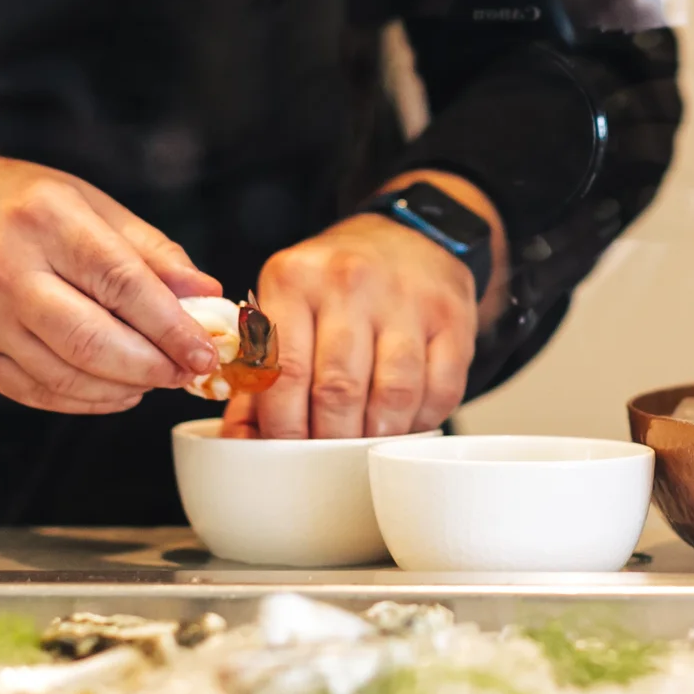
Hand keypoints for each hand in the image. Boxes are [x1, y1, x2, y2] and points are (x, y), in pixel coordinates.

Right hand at [0, 129, 225, 414]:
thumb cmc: (15, 205)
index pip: (121, 282)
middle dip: (151, 366)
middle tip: (184, 372)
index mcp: (43, 220)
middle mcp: (5, 270)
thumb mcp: (87, 203)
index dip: (172, 325)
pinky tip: (113, 390)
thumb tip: (205, 293)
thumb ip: (149, 250)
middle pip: (92, 340)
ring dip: (121, 388)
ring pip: (65, 376)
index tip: (205, 350)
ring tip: (153, 378)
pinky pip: (35, 392)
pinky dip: (83, 400)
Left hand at [228, 173, 503, 438]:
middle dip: (331, 439)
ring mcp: (407, 298)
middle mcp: (350, 281)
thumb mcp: (286, 306)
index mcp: (294, 279)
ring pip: (394, 394)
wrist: (407, 236)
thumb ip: (260, 373)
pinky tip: (406, 422)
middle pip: (338, 390)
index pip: (284, 372)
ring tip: (366, 445)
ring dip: (378, 435)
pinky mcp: (452, 316)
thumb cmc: (336, 285)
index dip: (284, 428)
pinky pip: (442, 390)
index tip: (287, 453)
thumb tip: (240, 443)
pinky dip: (422, 421)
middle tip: (327, 457)